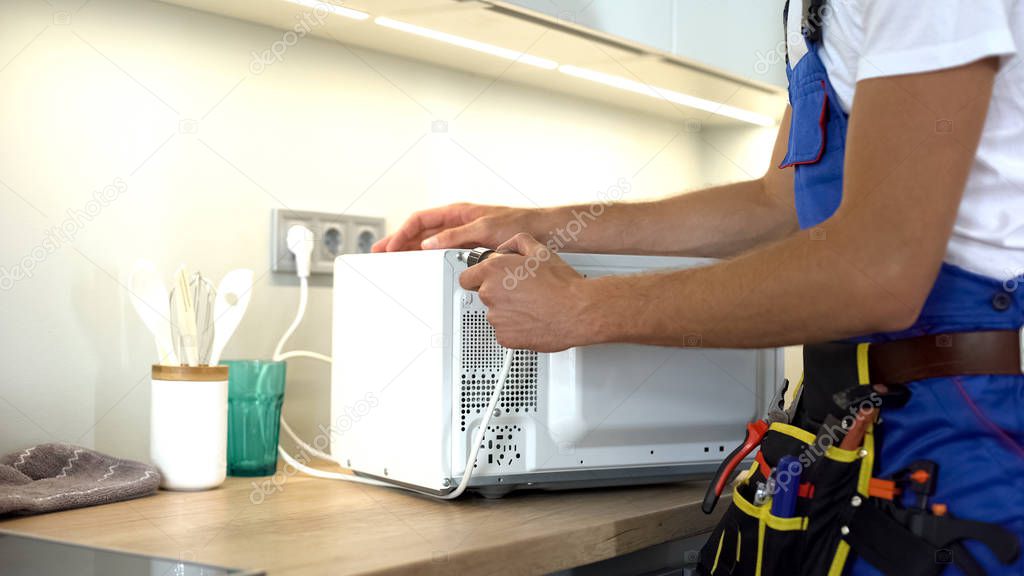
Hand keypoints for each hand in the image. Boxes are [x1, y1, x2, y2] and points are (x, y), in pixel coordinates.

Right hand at [372, 203, 542, 252]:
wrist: (543, 233)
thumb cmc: (519, 224)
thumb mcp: (485, 229)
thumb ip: (456, 236)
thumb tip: (430, 244)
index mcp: (457, 213)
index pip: (420, 220)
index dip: (402, 233)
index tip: (389, 246)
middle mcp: (457, 224)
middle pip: (420, 233)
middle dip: (398, 243)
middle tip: (380, 255)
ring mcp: (462, 237)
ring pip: (429, 244)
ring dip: (410, 253)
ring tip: (394, 263)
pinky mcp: (470, 249)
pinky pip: (443, 255)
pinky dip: (428, 261)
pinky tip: (422, 269)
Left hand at [459, 233, 590, 351]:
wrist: (577, 310)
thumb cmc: (561, 283)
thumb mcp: (539, 250)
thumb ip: (516, 243)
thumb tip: (506, 248)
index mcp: (493, 271)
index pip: (466, 278)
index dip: (477, 278)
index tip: (486, 280)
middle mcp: (490, 294)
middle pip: (483, 295)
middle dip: (498, 293)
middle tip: (521, 292)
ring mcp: (496, 318)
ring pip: (495, 314)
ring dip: (507, 311)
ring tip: (531, 306)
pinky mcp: (505, 337)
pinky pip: (504, 332)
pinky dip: (514, 328)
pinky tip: (532, 319)